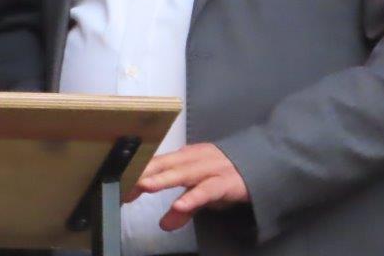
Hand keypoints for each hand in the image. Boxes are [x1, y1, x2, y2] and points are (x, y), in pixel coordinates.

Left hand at [124, 143, 248, 230]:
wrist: (263, 165)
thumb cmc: (226, 177)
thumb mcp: (202, 193)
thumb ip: (184, 208)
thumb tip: (164, 225)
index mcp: (185, 157)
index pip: (156, 163)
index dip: (138, 171)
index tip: (119, 181)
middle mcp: (194, 159)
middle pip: (164, 164)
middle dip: (144, 173)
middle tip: (124, 183)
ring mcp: (210, 169)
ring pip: (182, 173)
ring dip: (162, 179)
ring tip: (144, 186)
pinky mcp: (226, 182)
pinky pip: (206, 190)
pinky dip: (192, 197)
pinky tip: (179, 206)